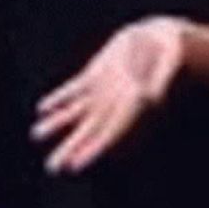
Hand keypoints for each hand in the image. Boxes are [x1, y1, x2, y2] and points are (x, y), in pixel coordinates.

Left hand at [32, 17, 187, 173]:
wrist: (164, 39)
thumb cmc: (172, 51)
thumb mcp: (169, 61)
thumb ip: (161, 79)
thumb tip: (150, 96)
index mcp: (132, 106)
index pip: (109, 134)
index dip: (92, 151)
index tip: (75, 166)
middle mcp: (114, 104)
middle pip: (89, 131)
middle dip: (70, 149)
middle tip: (52, 168)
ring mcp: (102, 90)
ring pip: (76, 111)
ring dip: (56, 123)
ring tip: (36, 134)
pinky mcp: (95, 74)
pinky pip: (74, 89)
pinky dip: (58, 98)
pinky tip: (42, 109)